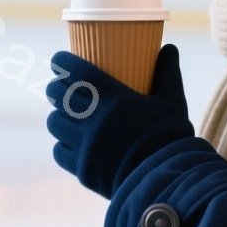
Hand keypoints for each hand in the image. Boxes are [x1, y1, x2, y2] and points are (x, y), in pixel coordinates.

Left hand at [44, 44, 193, 198]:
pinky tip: (72, 143)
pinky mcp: (82, 168)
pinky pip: (59, 151)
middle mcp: (92, 119)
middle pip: (56, 94)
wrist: (167, 180)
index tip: (60, 60)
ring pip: (54, 122)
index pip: (74, 70)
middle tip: (62, 87)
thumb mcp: (172, 101)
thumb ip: (168, 73)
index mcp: (112, 97)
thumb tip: (169, 47)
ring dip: (58, 116)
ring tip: (67, 116)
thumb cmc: (171, 137)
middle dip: (56, 87)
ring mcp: (84, 145)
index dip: (62, 62)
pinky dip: (62, 145)